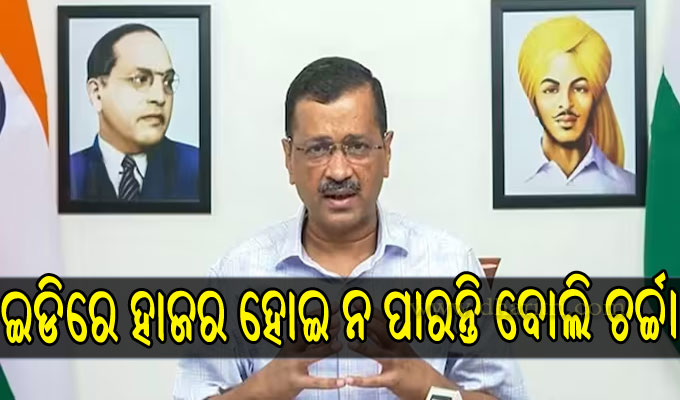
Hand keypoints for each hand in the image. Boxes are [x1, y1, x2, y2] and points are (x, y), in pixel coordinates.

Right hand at [217, 306, 343, 399]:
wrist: (262, 387)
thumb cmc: (281, 367)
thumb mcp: (291, 349)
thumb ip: (310, 341)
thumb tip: (330, 328)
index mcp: (292, 341)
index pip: (307, 323)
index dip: (320, 313)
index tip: (334, 306)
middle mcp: (291, 351)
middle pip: (307, 336)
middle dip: (323, 327)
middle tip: (338, 321)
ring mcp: (293, 366)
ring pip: (310, 356)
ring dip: (325, 349)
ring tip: (339, 344)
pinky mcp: (297, 382)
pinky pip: (315, 382)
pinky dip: (329, 383)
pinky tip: (341, 382)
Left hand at [345, 306, 450, 399]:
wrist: (431, 386)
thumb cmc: (412, 366)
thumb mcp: (399, 348)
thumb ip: (381, 338)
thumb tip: (366, 326)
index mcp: (398, 340)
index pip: (383, 322)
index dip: (371, 311)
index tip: (359, 303)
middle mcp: (397, 349)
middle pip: (383, 331)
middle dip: (369, 321)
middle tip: (355, 313)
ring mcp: (396, 363)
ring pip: (380, 353)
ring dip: (365, 348)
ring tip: (351, 344)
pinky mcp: (392, 380)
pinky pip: (375, 380)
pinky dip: (362, 380)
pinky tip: (350, 380)